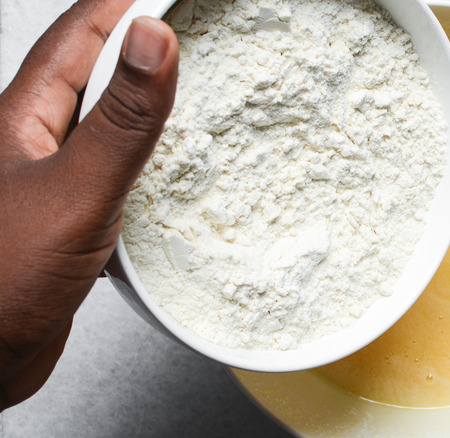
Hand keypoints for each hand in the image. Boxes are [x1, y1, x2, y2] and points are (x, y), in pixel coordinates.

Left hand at [0, 0, 177, 409]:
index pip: (78, 37)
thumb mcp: (74, 190)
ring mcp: (50, 181)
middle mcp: (33, 143)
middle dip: (134, 42)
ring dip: (141, 101)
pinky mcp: (68, 218)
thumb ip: (121, 121)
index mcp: (23, 120)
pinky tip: (164, 170)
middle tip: (179, 26)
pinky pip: (112, 171)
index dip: (121, 4)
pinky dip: (144, 159)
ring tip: (183, 88)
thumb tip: (153, 40)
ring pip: (102, 123)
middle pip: (88, 71)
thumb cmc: (1, 282)